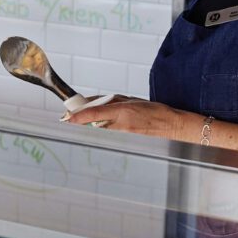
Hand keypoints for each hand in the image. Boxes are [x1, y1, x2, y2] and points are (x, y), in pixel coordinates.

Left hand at [64, 98, 190, 140]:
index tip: (67, 118)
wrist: (170, 125)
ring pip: (98, 125)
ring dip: (89, 120)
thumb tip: (95, 102)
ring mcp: (122, 132)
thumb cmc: (154, 110)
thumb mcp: (131, 100)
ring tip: (82, 115)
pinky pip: (107, 129)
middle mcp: (121, 123)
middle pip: (93, 120)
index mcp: (123, 111)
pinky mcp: (124, 137)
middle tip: (68, 115)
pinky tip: (100, 120)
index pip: (95, 113)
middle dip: (80, 116)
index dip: (79, 116)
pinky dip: (100, 124)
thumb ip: (112, 101)